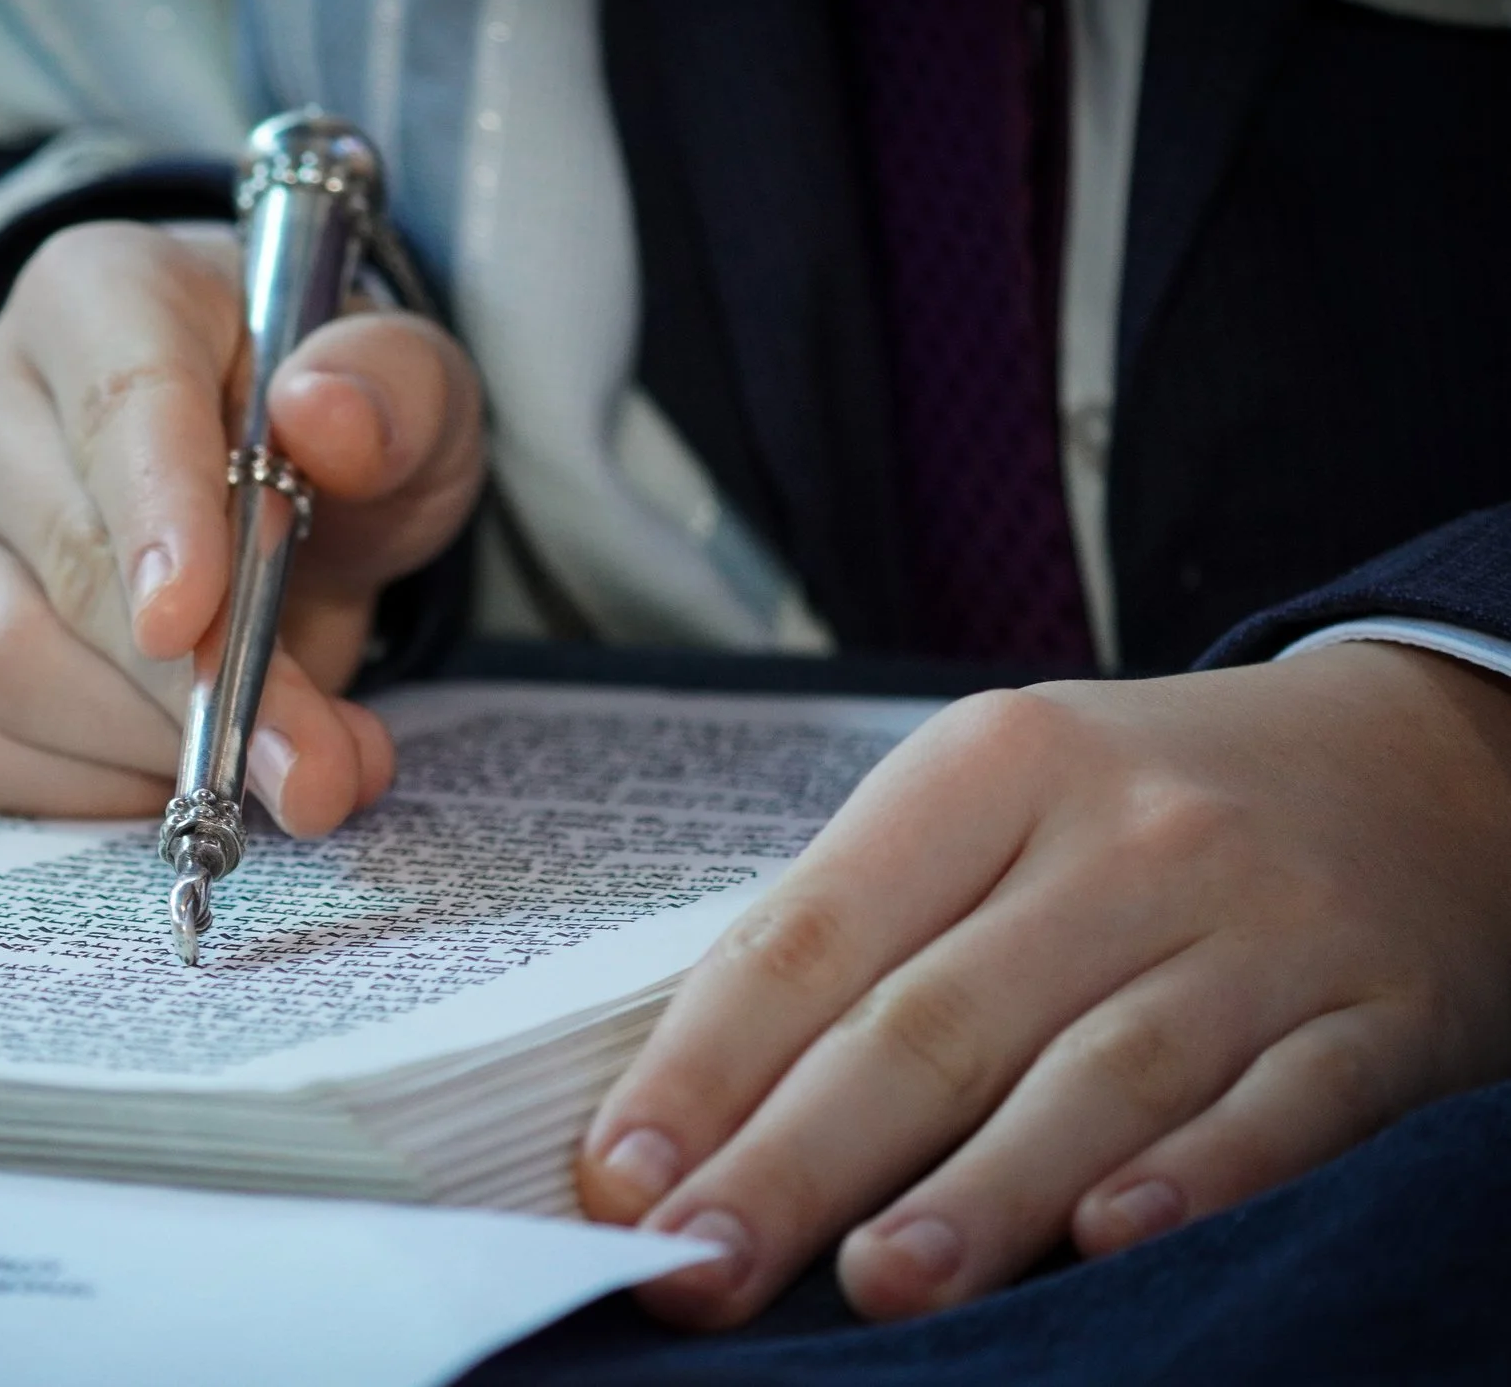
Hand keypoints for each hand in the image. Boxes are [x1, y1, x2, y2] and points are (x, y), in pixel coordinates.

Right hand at [0, 221, 483, 833]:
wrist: (276, 467)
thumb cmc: (328, 413)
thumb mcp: (410, 383)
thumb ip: (396, 388)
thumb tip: (327, 417)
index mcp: (96, 294)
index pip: (118, 408)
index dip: (158, 520)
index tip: (192, 622)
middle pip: (69, 567)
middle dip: (200, 686)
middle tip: (320, 762)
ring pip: (19, 674)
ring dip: (167, 749)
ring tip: (301, 758)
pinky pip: (0, 754)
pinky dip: (113, 789)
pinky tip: (201, 763)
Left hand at [575, 642, 1510, 1325]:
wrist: (1422, 761)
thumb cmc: (1143, 811)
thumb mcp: (993, 805)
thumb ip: (860, 930)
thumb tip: (695, 1103)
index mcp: (989, 767)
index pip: (813, 931)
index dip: (707, 1063)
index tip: (623, 1177)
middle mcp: (1124, 836)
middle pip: (931, 1018)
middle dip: (799, 1157)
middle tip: (698, 1266)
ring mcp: (1261, 926)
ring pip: (1097, 1074)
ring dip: (980, 1191)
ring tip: (876, 1285)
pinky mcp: (1381, 1012)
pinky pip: (1279, 1109)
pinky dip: (1196, 1180)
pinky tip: (1111, 1241)